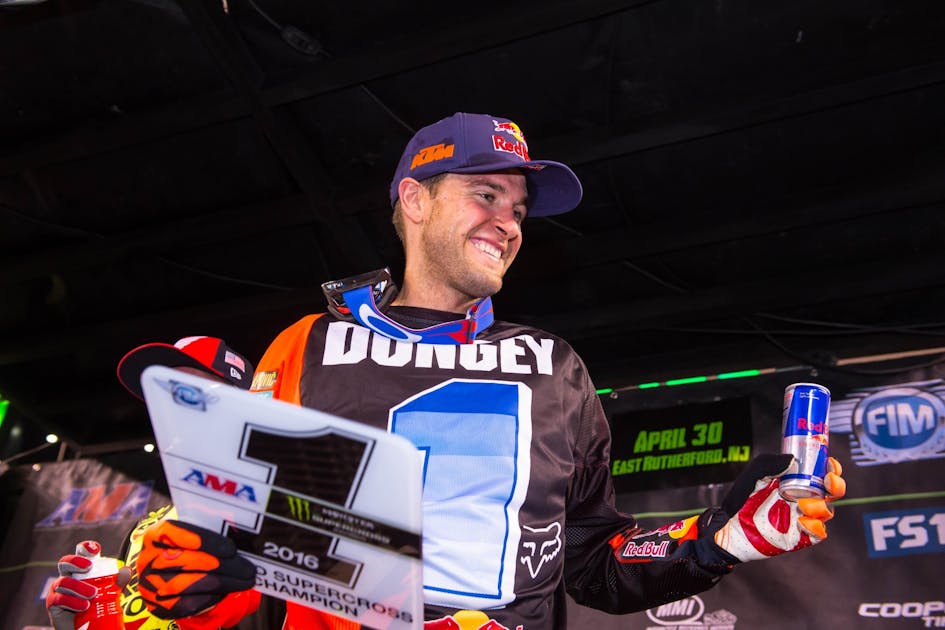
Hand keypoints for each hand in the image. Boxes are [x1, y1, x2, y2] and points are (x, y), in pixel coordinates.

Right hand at [46, 541, 130, 629]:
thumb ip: (117, 582)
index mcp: (81, 569)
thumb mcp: (111, 593)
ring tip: (93, 594)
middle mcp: (67, 576)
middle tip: (88, 566)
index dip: (86, 547)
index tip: (95, 549)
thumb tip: (125, 570)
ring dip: (78, 586)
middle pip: (65, 562)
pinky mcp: (53, 604)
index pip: (81, 553)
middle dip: (75, 561)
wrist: (85, 626)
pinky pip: (58, 599)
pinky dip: (72, 601)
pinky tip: (84, 605)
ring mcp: (58, 589)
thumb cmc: (97, 605)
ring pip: (63, 582)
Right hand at [137, 519, 256, 620]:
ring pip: (190, 584)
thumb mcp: (192, 534)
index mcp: (155, 535)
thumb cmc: (187, 548)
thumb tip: (241, 531)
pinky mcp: (158, 605)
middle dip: (222, 565)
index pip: (177, 533)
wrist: (166, 574)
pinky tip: (227, 591)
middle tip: (247, 568)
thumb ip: (208, 529)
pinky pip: (187, 603)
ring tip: (245, 580)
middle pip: (188, 561)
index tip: (230, 549)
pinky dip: (211, 597)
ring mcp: (150, 584)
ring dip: (222, 583)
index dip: (205, 541)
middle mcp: (148, 559)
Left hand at [710, 453, 845, 562]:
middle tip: (828, 481)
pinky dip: (815, 526)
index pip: (821, 474)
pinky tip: (803, 521)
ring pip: (826, 512)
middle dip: (836, 486)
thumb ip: (769, 463)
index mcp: (796, 483)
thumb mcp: (753, 475)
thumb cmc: (742, 498)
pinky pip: (818, 533)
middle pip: (832, 493)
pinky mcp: (799, 537)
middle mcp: (803, 499)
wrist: (729, 524)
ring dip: (820, 506)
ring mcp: (802, 518)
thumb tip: (792, 459)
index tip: (829, 463)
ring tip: (802, 505)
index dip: (831, 468)